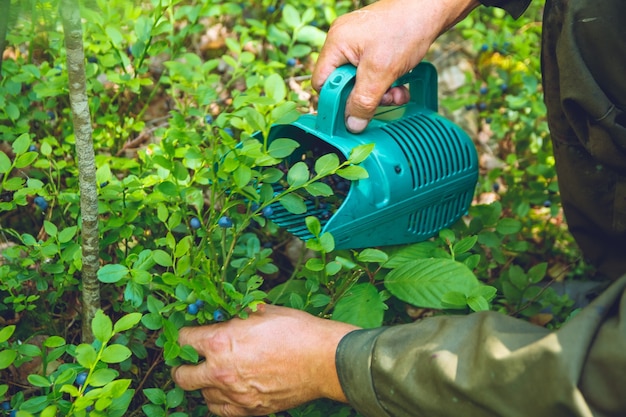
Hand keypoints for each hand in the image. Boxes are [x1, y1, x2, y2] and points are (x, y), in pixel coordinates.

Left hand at [171, 304, 359, 416]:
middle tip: (189, 360)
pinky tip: (226, 391)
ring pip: (202, 396)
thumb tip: (227, 315)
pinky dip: (219, 401)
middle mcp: (221, 371)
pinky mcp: (250, 408)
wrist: (323, 359)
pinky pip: (222, 411)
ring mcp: (235, 394)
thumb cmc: (296, 330)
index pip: (184, 340)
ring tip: (212, 375)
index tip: (188, 334)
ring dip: (203, 385)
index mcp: (220, 342)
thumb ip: (237, 316)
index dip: (184, 335)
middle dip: (182, 366)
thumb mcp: (262, 311)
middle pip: (183, 376)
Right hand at [312, 0, 479, 132]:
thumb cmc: (405, 29)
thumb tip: (352, 125)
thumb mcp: (381, 72)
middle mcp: (344, 43)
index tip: (352, 114)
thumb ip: (363, 101)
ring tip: (397, 92)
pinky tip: (401, 84)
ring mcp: (360, 44)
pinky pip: (374, 73)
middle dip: (365, 97)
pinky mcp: (375, 47)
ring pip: (362, 82)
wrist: (433, 8)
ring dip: (380, 93)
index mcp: (336, 44)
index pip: (321, 82)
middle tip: (383, 100)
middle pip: (343, 84)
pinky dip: (387, 83)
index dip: (335, 101)